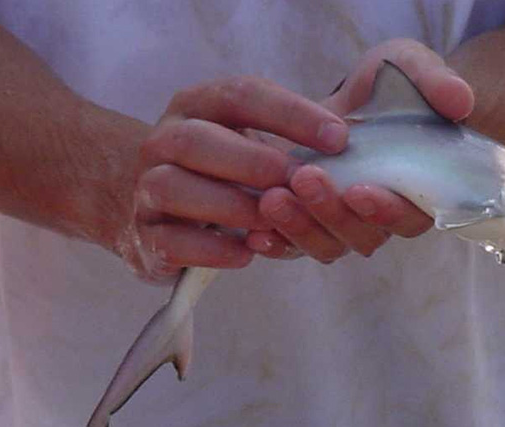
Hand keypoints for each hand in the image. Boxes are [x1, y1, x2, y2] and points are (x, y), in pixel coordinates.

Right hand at [117, 77, 348, 280]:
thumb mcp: (252, 137)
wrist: (154, 206)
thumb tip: (359, 122)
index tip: (339, 137)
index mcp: (198, 106)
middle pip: (195, 140)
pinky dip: (210, 248)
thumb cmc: (223, 170)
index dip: (291, 114)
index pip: (240, 94)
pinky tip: (247, 253)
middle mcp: (164, 140)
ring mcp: (146, 188)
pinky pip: (170, 242)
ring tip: (272, 220)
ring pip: (172, 188)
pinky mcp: (145, 236)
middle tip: (300, 181)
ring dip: (229, 205)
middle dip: (253, 161)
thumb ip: (296, 133)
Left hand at [245, 39, 474, 262]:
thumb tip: (460, 101)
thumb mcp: (411, 68)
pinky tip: (255, 233)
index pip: (411, 217)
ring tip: (272, 198)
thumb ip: (435, 81)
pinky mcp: (310, 225)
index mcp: (418, 189)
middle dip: (333, 213)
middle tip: (305, 179)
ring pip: (328, 245)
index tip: (360, 189)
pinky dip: (277, 244)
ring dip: (300, 228)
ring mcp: (345, 224)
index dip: (388, 211)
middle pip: (364, 237)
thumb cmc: (391, 87)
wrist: (353, 97)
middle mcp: (383, 216)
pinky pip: (295, 248)